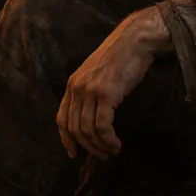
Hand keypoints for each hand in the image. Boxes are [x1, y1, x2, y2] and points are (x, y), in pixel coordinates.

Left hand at [56, 5, 172, 160]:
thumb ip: (89, 90)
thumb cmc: (121, 55)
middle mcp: (77, 88)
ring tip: (112, 151)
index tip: (74, 154)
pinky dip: (108, 140)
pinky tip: (116, 144)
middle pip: (74, 129)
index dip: (66, 140)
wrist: (135, 39)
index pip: (61, 119)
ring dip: (100, 147)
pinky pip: (102, 126)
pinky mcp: (106, 94)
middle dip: (88, 148)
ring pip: (88, 131)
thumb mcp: (96, 72)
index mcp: (72, 83)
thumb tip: (91, 115)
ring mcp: (91, 91)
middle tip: (102, 156)